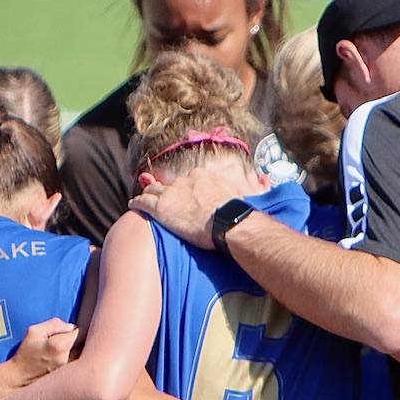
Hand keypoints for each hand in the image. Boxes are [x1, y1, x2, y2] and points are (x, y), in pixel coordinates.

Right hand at [6, 319, 77, 384]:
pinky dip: (75, 358)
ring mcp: (68, 369)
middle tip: (67, 338)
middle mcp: (67, 358)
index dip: (74, 329)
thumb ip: (54, 324)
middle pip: (84, 343)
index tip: (67, 330)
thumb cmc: (25, 352)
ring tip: (63, 349)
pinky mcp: (68, 376)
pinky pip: (77, 362)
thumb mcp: (34, 331)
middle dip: (78, 338)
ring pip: (81, 353)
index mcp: (59, 345)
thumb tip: (71, 326)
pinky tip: (62, 358)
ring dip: (77, 348)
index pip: (79, 331)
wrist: (20, 377)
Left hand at [128, 165, 255, 247]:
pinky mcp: (161, 207)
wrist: (227, 222)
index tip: (184, 193)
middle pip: (171, 184)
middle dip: (165, 190)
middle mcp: (185, 180)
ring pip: (154, 191)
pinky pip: (143, 202)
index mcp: (203, 177)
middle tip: (160, 197)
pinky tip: (132, 206)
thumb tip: (268, 179)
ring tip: (143, 200)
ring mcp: (172, 193)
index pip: (189, 180)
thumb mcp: (244, 195)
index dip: (185, 187)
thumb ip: (252, 187)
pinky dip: (137, 203)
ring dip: (149, 195)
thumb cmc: (237, 214)